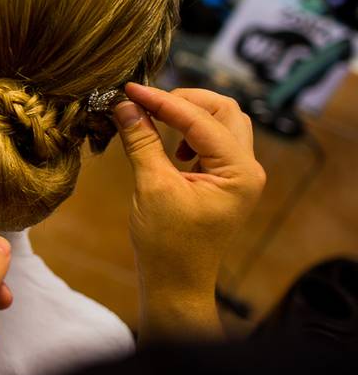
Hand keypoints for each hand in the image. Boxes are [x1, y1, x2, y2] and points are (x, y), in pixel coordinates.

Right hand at [113, 83, 265, 339]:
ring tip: (155, 123)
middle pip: (224, 110)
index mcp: (239, 172)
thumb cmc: (166, 244)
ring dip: (189, 115)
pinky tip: (169, 149)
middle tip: (146, 103)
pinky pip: (214, 141)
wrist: (175, 283)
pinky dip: (190, 133)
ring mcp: (238, 174)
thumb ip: (142, 141)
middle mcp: (248, 169)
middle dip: (184, 101)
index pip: (201, 119)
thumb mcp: (151, 187)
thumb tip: (125, 105)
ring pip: (221, 122)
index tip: (130, 90)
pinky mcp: (224, 180)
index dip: (163, 101)